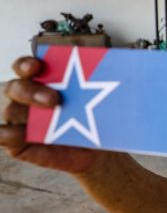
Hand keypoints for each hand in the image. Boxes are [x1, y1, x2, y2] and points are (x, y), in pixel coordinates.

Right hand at [1, 56, 103, 172]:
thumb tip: (110, 67)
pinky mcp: (16, 141)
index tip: (37, 66)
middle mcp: (25, 97)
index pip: (24, 66)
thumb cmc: (93, 117)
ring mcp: (19, 119)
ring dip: (26, 113)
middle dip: (32, 91)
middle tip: (55, 99)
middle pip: (14, 87)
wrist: (96, 148)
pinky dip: (7, 133)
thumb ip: (93, 83)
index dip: (25, 64)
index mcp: (41, 80)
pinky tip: (22, 134)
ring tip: (48, 119)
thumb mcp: (94, 98)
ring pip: (9, 109)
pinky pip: (2, 135)